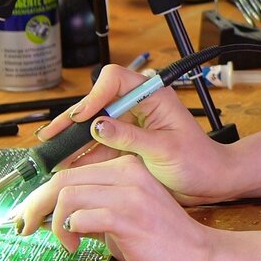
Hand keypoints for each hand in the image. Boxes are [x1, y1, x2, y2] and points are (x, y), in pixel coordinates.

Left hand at [14, 154, 215, 260]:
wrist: (199, 257)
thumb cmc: (163, 242)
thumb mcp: (121, 221)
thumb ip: (93, 213)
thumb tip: (56, 217)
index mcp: (126, 169)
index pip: (70, 172)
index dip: (40, 194)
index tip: (26, 214)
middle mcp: (127, 173)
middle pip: (62, 179)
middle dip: (34, 206)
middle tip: (24, 227)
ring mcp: (130, 192)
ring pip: (67, 195)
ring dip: (53, 223)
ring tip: (64, 243)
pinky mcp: (130, 216)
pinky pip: (83, 216)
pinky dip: (69, 231)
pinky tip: (76, 245)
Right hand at [33, 63, 234, 204]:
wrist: (210, 181)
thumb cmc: (198, 161)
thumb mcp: (164, 149)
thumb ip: (130, 137)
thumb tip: (97, 125)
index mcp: (153, 95)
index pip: (114, 79)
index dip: (94, 96)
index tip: (83, 118)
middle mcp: (138, 105)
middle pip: (97, 103)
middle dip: (73, 120)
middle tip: (50, 136)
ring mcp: (130, 124)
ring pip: (93, 126)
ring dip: (73, 141)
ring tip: (52, 154)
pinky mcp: (126, 143)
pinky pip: (99, 146)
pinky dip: (82, 156)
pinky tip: (66, 166)